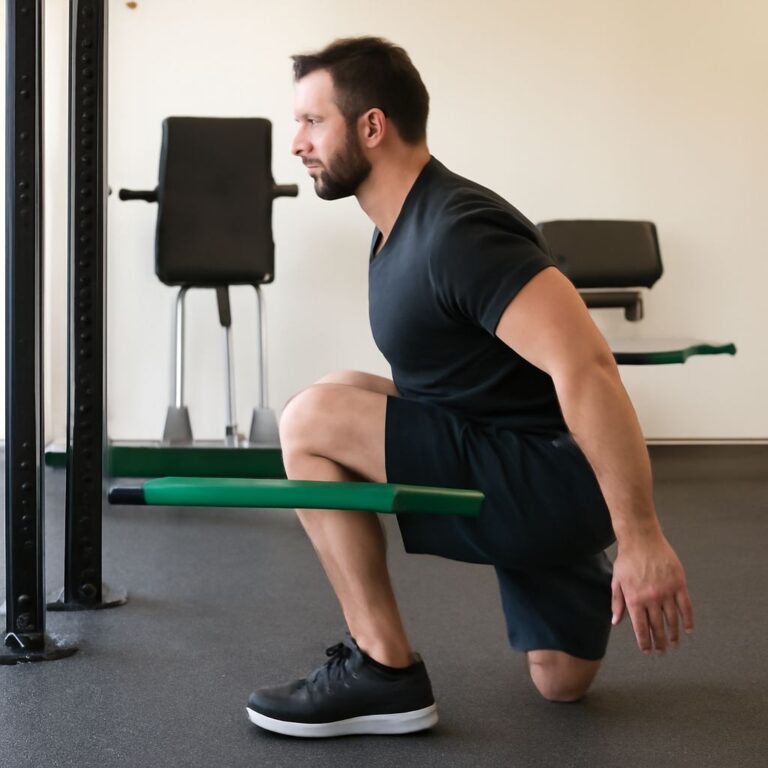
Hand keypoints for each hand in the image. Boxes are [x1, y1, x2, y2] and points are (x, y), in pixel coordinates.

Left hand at [611, 532, 693, 654]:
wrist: (641, 539)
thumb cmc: (627, 559)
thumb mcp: (617, 581)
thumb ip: (617, 603)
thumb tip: (616, 622)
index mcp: (635, 599)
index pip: (641, 627)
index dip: (644, 642)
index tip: (647, 651)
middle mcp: (651, 598)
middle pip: (657, 627)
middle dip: (659, 642)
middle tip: (662, 652)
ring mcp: (666, 592)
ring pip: (672, 620)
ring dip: (673, 634)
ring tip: (674, 644)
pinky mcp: (679, 584)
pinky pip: (686, 606)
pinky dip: (688, 620)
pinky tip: (688, 630)